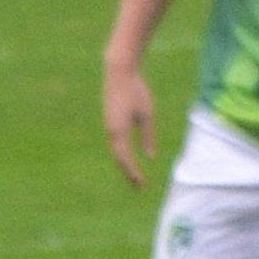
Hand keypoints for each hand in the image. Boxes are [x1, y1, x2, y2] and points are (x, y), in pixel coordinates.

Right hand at [101, 59, 156, 188]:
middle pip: (119, 158)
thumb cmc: (136, 90)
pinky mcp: (110, 121)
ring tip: (134, 176)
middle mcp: (111, 131)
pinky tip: (128, 157)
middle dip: (128, 173)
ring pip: (116, 151)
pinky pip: (115, 142)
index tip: (142, 185)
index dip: (134, 173)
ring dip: (124, 164)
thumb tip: (150, 156)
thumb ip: (148, 136)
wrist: (119, 71)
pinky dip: (122, 153)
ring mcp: (109, 126)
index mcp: (119, 131)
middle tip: (139, 187)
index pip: (126, 159)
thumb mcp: (147, 114)